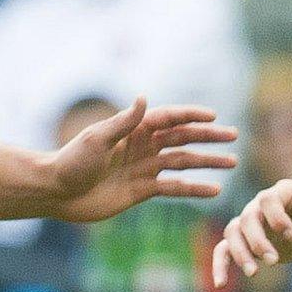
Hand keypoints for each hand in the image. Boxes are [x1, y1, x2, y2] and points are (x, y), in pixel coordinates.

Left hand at [44, 97, 237, 222]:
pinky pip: (174, 188)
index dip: (191, 116)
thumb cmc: (72, 162)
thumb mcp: (97, 139)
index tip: (214, 118)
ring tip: (232, 163)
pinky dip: (194, 189)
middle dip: (208, 137)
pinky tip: (214, 190)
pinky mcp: (143, 190)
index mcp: (134, 129)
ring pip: (183, 162)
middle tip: (233, 136)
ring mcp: (145, 167)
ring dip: (207, 162)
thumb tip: (143, 97)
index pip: (169, 118)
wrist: (58, 193)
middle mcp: (143, 145)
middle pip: (183, 138)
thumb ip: (124, 121)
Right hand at [211, 179, 291, 285]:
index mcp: (284, 192)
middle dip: (257, 240)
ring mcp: (252, 222)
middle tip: (273, 261)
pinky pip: (225, 249)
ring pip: (233, 232)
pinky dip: (220, 265)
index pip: (269, 199)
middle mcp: (261, 205)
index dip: (276, 217)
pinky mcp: (247, 241)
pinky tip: (220, 285)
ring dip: (240, 253)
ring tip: (254, 273)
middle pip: (248, 217)